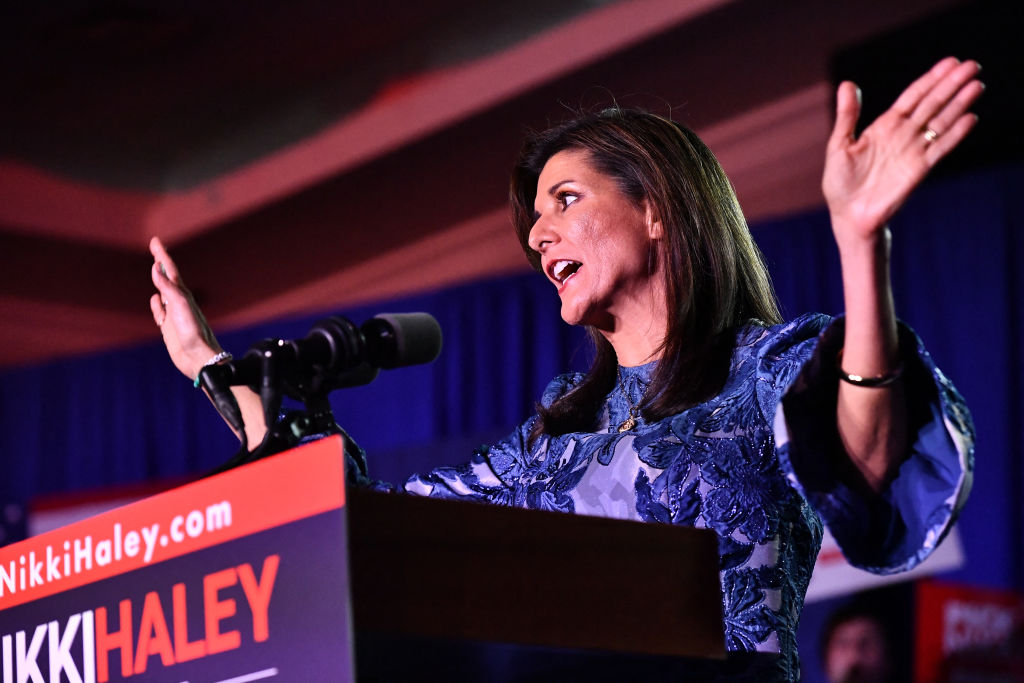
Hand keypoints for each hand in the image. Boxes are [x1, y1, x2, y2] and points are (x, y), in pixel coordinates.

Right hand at [149, 236, 222, 379]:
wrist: (199, 358)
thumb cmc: (194, 333)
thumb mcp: (181, 307)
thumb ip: (169, 288)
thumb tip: (156, 268)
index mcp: (183, 294)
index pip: (170, 270)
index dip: (162, 255)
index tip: (155, 240)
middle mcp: (178, 302)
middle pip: (167, 277)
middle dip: (160, 261)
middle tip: (155, 247)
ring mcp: (173, 315)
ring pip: (163, 293)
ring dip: (158, 280)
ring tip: (156, 270)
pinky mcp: (169, 328)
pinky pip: (159, 312)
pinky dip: (155, 304)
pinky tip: (155, 300)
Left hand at [822, 57, 983, 244]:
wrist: (848, 216)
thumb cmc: (840, 182)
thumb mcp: (839, 145)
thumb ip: (848, 115)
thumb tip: (847, 84)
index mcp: (885, 126)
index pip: (913, 96)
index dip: (931, 79)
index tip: (951, 62)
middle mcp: (903, 135)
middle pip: (932, 104)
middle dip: (951, 85)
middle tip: (973, 66)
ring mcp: (913, 151)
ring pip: (941, 122)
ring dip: (959, 104)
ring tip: (977, 86)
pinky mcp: (919, 169)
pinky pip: (940, 148)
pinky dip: (955, 134)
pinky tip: (969, 119)